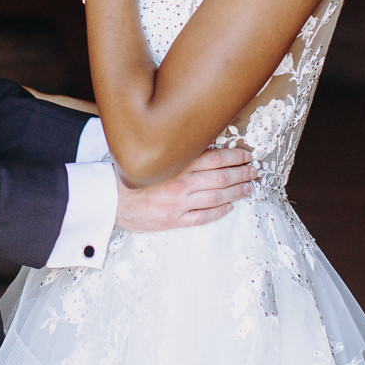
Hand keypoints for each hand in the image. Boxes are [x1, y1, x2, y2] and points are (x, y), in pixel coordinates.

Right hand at [114, 146, 255, 231]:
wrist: (109, 200)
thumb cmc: (129, 176)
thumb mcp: (152, 156)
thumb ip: (175, 152)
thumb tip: (201, 143)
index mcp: (175, 164)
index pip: (214, 158)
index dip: (234, 156)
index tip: (246, 155)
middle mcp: (180, 183)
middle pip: (221, 177)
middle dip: (242, 173)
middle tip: (255, 170)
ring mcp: (179, 204)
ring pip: (217, 197)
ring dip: (236, 192)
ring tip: (248, 187)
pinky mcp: (174, 220)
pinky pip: (203, 217)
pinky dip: (219, 211)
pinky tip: (229, 206)